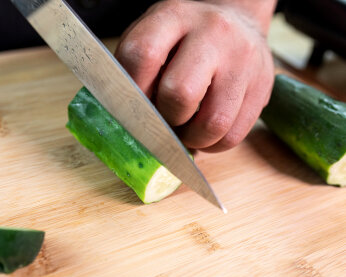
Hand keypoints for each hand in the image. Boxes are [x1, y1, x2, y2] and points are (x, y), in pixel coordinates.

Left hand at [115, 0, 274, 151]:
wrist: (236, 23)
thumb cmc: (183, 39)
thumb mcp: (155, 37)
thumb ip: (136, 70)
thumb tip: (130, 121)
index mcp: (173, 16)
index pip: (141, 55)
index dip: (131, 92)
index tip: (133, 106)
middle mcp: (212, 32)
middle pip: (180, 94)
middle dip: (166, 120)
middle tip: (164, 120)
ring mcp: (243, 58)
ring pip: (213, 124)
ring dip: (191, 139)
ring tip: (184, 129)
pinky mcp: (263, 85)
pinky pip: (234, 135)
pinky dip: (212, 144)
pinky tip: (204, 131)